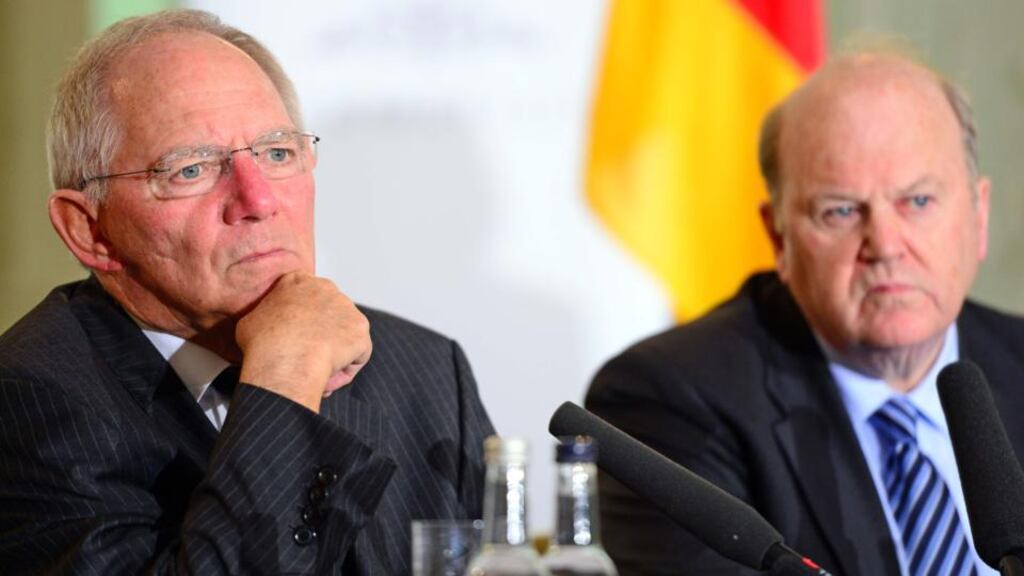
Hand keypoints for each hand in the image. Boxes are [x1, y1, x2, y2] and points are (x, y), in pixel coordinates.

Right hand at [234, 272, 371, 412]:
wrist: (284, 359)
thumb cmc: (263, 343)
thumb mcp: (250, 321)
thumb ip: (265, 317)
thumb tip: (264, 328)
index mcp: (298, 281)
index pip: (307, 297)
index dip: (304, 320)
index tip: (297, 336)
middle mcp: (326, 288)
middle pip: (329, 314)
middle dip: (322, 336)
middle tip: (307, 357)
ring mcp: (347, 308)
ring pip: (344, 335)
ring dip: (334, 354)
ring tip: (315, 372)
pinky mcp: (360, 330)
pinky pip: (357, 354)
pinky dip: (345, 370)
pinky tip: (327, 380)